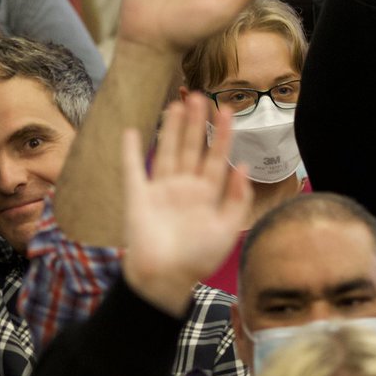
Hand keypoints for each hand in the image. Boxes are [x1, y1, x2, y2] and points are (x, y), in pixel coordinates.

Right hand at [122, 96, 251, 317]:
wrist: (164, 279)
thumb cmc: (197, 258)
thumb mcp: (227, 230)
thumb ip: (236, 199)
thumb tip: (243, 166)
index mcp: (207, 195)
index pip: (216, 158)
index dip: (222, 134)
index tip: (227, 110)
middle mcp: (184, 187)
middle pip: (191, 148)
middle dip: (195, 123)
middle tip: (198, 96)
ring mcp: (160, 190)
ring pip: (167, 152)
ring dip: (171, 129)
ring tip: (175, 104)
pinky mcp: (138, 196)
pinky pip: (134, 169)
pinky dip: (131, 151)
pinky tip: (132, 131)